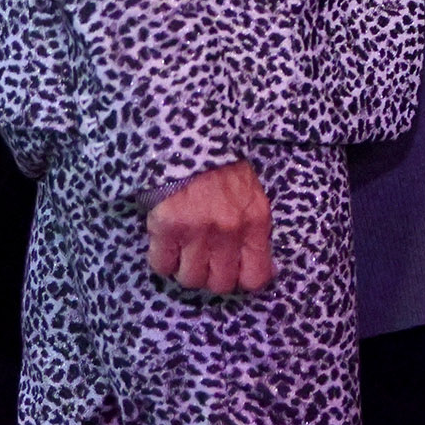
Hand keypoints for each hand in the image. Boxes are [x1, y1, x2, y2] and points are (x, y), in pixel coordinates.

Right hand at [145, 161, 273, 295]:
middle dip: (211, 276)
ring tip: (183, 248)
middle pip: (220, 284)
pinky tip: (166, 241)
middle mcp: (230, 230)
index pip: (256, 276)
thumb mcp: (251, 196)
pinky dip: (162, 258)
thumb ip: (253, 229)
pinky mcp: (168, 227)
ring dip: (184, 268)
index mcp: (256, 221)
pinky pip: (162, 265)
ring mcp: (198, 231)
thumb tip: (262, 267)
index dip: (242, 280)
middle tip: (204, 259)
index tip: (233, 273)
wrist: (190, 140)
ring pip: (190, 279)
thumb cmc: (222, 168)